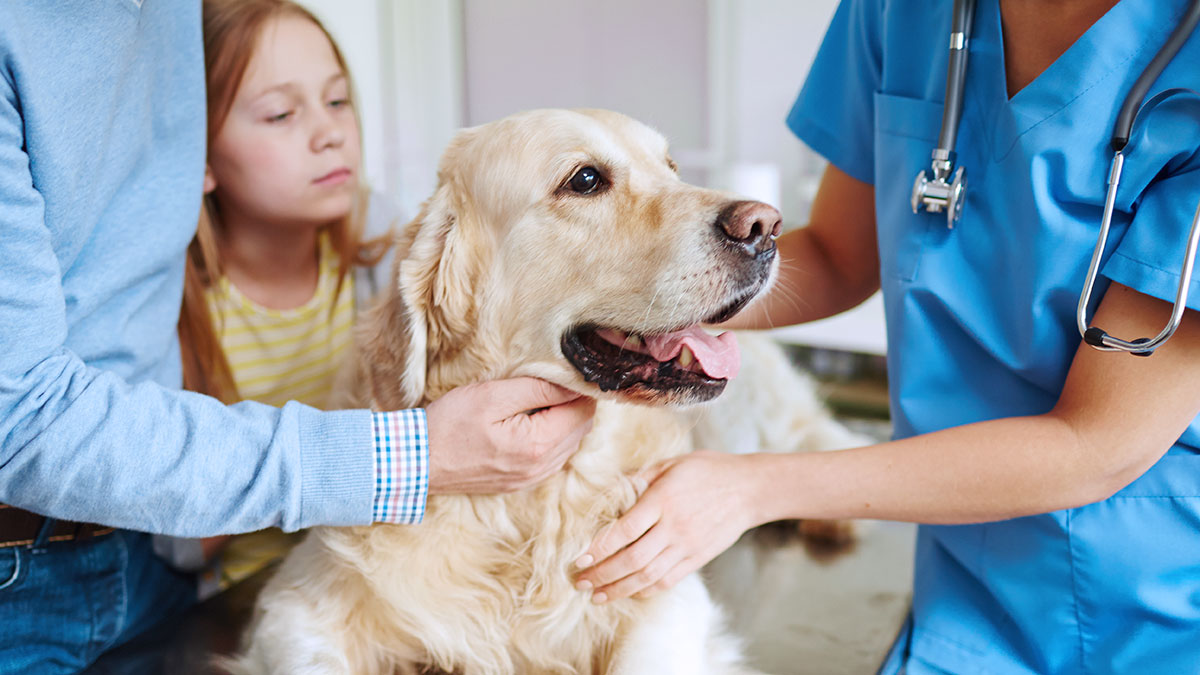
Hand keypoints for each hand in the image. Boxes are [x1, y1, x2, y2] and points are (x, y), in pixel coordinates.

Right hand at [425, 377, 595, 493]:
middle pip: (580, 428)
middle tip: (553, 380)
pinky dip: (551, 436)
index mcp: (537, 445)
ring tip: (540, 398)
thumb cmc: (449, 424)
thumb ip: (536, 389)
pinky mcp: (520, 482)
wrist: (417, 462)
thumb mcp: (492, 396)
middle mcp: (540, 467)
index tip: (566, 371)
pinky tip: (531, 421)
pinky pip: (552, 457)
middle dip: (574, 403)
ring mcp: (531, 478)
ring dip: (564, 420)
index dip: (579, 388)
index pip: (582, 411)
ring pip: (569, 444)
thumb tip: (570, 383)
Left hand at [572, 450, 764, 602]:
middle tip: (580, 582)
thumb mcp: (672, 464)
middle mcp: (674, 527)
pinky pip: (668, 581)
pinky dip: (645, 590)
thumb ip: (640, 477)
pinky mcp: (697, 558)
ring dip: (619, 589)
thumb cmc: (708, 470)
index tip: (579, 558)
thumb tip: (609, 489)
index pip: (625, 530)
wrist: (750, 489)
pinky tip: (628, 593)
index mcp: (664, 500)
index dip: (600, 547)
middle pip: (633, 559)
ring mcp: (687, 546)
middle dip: (603, 574)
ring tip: (597, 596)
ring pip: (648, 576)